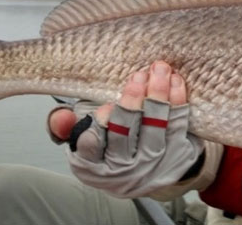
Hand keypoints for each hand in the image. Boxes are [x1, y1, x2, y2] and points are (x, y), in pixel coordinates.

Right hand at [47, 60, 203, 197]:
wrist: (145, 169)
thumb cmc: (108, 144)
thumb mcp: (80, 136)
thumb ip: (65, 125)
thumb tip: (61, 117)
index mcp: (93, 168)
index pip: (92, 145)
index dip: (100, 123)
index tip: (106, 105)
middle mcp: (124, 172)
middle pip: (129, 131)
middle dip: (134, 99)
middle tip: (139, 75)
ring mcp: (153, 167)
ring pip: (157, 126)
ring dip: (159, 93)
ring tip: (159, 69)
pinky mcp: (177, 158)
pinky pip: (180, 126)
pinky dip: (178, 101)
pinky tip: (175, 82)